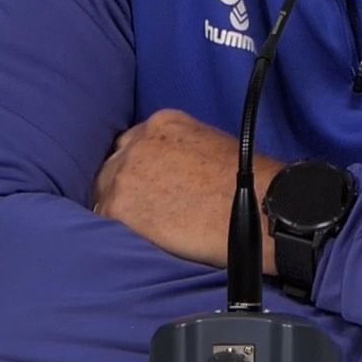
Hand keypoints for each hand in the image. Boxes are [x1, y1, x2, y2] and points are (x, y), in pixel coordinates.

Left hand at [93, 109, 285, 270]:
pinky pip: (105, 219)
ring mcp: (125, 172)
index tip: (147, 185)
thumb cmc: (245, 182)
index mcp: (163, 122)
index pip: (132, 144)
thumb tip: (168, 172)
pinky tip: (139, 239)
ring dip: (122, 209)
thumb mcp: (209, 144)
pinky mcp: (120, 206)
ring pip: (105, 193)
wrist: (256, 208)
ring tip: (144, 229)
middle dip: (126, 187)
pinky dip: (118, 230)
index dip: (138, 169)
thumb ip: (179, 151)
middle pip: (113, 166)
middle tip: (144, 210)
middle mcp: (138, 141)